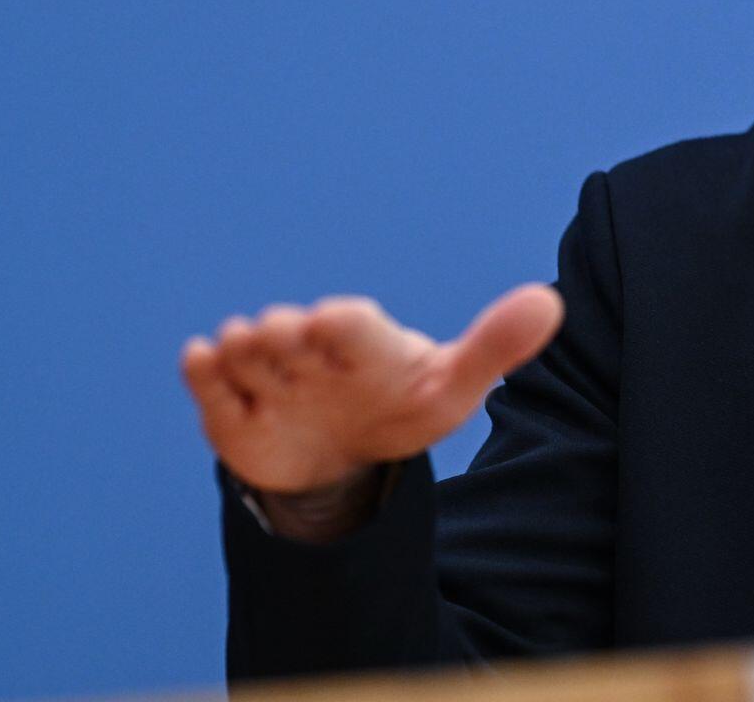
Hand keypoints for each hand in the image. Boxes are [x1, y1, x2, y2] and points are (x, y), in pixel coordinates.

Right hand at [179, 283, 564, 495]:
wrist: (344, 450)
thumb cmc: (400, 405)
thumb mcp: (450, 387)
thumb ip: (495, 346)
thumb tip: (551, 303)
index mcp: (363, 337)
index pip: (351, 325)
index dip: (340, 324)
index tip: (328, 322)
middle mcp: (309, 348)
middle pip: (288, 333)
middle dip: (284, 336)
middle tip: (285, 337)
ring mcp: (267, 377)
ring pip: (245, 357)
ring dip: (244, 356)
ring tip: (244, 353)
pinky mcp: (231, 408)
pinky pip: (208, 383)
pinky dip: (203, 373)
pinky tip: (202, 361)